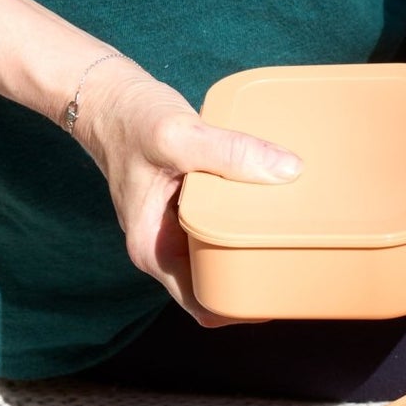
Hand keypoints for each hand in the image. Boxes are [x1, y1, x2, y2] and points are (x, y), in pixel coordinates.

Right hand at [74, 58, 300, 323]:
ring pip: (222, 255)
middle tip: (300, 265)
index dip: (243, 311)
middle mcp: (165, 247)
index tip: (282, 297)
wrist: (106, 94)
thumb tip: (288, 170)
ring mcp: (176, 228)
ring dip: (254, 251)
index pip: (204, 305)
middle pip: (219, 285)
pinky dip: (245, 222)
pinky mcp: (187, 206)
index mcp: (154, 251)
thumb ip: (230, 153)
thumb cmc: (129, 118)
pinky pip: (223, 226)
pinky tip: (273, 208)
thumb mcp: (178, 136)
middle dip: (258, 281)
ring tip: (295, 240)